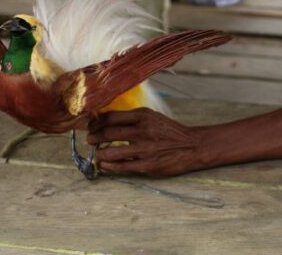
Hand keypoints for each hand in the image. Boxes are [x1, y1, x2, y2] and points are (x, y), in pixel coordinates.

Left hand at [87, 108, 204, 176]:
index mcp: (143, 116)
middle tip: (90, 140)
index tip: (91, 126)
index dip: (97, 122)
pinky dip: (109, 166)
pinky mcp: (147, 165)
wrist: (191, 146)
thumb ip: (133, 119)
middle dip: (94, 137)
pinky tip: (104, 165)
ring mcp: (145, 149)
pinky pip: (122, 166)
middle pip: (109, 133)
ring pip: (112, 152)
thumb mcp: (152, 117)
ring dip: (100, 154)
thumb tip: (107, 122)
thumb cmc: (169, 131)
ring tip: (96, 155)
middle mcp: (142, 131)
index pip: (111, 117)